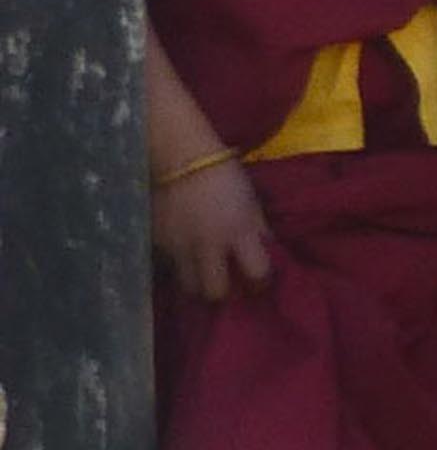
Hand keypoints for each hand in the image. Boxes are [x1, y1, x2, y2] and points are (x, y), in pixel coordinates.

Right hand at [152, 154, 277, 301]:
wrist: (180, 158)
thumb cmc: (224, 176)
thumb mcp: (252, 203)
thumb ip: (258, 231)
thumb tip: (267, 254)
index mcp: (239, 232)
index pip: (256, 273)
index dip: (260, 281)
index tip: (258, 281)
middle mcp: (208, 245)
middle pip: (215, 292)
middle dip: (223, 292)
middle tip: (226, 282)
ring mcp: (179, 246)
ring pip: (188, 286)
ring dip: (198, 284)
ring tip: (202, 274)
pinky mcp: (157, 242)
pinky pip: (169, 266)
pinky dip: (178, 266)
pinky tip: (184, 256)